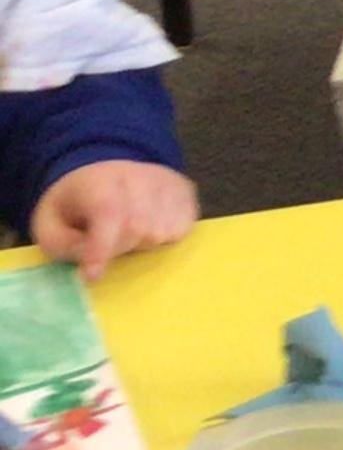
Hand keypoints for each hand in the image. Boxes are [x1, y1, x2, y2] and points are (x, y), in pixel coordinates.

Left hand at [30, 160, 196, 279]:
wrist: (103, 173)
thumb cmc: (76, 207)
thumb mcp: (50, 225)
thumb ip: (64, 245)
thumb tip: (91, 262)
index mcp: (98, 181)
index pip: (108, 212)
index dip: (102, 247)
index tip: (92, 275)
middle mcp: (139, 175)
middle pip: (138, 228)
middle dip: (121, 247)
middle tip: (107, 245)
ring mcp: (167, 182)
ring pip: (162, 232)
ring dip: (143, 244)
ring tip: (128, 234)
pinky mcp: (186, 190)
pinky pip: (183, 229)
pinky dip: (165, 239)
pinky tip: (149, 228)